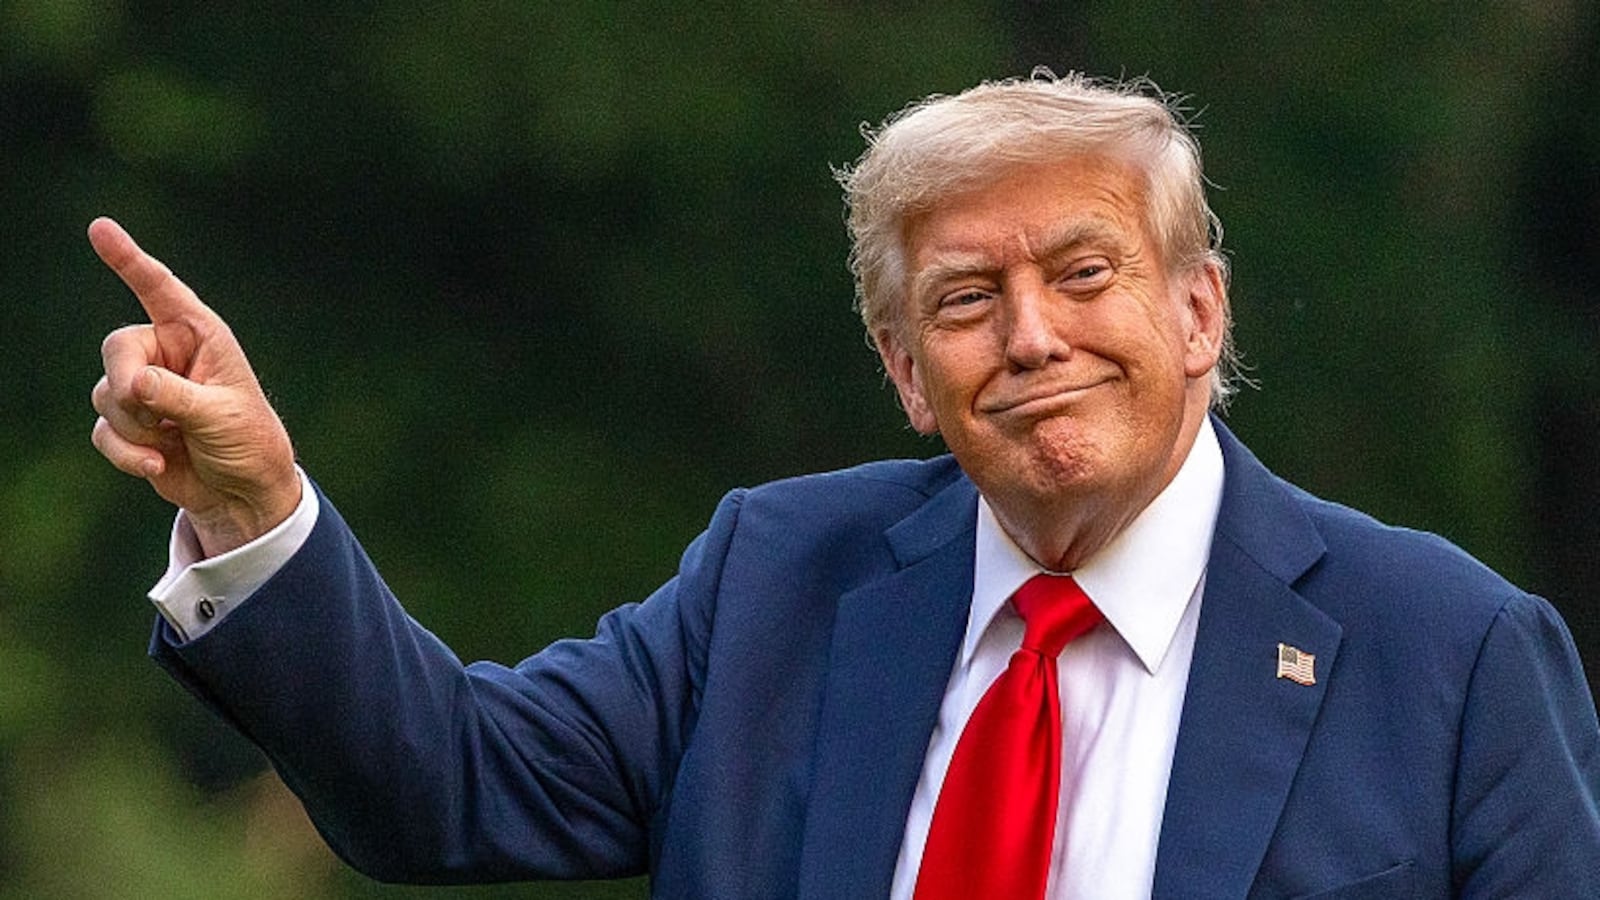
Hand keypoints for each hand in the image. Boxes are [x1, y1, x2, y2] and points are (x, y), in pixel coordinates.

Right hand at [89, 217, 300, 556]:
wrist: (243, 491)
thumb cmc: (248, 440)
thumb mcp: (221, 415)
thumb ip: (177, 396)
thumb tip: (133, 384)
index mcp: (199, 336)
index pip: (159, 289)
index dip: (129, 259)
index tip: (100, 228)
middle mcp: (167, 354)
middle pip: (118, 348)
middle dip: (126, 384)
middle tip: (151, 410)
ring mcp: (145, 389)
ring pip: (106, 394)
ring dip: (136, 426)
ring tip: (174, 441)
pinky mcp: (130, 423)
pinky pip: (104, 430)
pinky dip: (127, 453)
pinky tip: (159, 464)